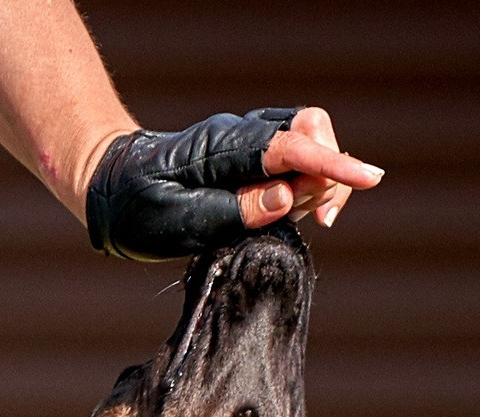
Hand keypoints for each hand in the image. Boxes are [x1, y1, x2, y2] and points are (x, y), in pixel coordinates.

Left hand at [86, 106, 381, 263]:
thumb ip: (232, 211)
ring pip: (309, 143)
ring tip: (300, 220)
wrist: (110, 188)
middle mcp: (241, 137)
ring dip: (317, 182)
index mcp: (222, 151)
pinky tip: (290, 212)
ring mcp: (248, 142)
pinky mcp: (250, 156)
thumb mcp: (176, 221)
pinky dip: (305, 184)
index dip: (331, 164)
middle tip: (315, 221)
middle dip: (328, 173)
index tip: (369, 179)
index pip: (290, 148)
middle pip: (311, 132)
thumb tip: (286, 199)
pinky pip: (295, 159)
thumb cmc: (137, 208)